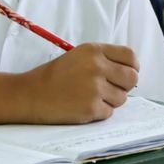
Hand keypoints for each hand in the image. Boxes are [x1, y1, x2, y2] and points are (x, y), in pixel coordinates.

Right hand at [23, 43, 138, 123]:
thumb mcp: (78, 57)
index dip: (132, 67)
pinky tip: (82, 106)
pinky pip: (109, 112)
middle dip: (125, 86)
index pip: (130, 56)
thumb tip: (130, 71)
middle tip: (110, 89)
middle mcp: (96, 66)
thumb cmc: (53, 76)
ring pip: (122, 98)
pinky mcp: (91, 107)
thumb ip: (103, 59)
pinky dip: (99, 112)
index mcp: (93, 50)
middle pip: (132, 78)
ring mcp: (95, 87)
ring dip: (110, 101)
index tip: (125, 73)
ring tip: (89, 97)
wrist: (31, 94)